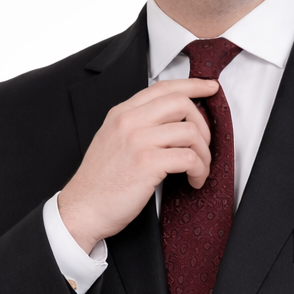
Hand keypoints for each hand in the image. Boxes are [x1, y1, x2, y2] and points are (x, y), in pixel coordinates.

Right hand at [57, 78, 217, 251]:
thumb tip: (173, 121)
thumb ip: (137, 125)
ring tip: (199, 169)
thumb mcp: (112, 141)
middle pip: (182, 103)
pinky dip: (200, 170)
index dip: (192, 84)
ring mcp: (138, 140)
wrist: (82, 209)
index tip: (210, 88)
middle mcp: (129, 121)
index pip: (163, 87)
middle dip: (203, 124)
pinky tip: (194, 180)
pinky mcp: (147, 163)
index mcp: (121, 113)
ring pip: (190, 131)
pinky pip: (189, 157)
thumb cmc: (100, 183)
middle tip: (204, 145)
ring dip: (204, 153)